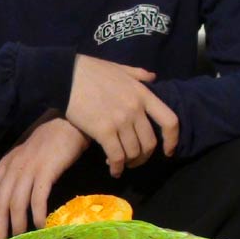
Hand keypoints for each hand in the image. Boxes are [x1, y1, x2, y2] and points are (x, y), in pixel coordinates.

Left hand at [0, 116, 89, 238]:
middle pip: (0, 202)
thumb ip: (16, 174)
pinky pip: (37, 198)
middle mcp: (13, 168)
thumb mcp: (24, 157)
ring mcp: (29, 170)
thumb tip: (13, 200)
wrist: (67, 124)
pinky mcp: (46, 172)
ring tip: (20, 238)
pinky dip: (37, 214)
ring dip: (17, 223)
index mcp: (5, 165)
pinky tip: (40, 225)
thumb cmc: (48, 142)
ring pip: (16, 203)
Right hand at [65, 54, 178, 177]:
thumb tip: (153, 78)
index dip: (172, 140)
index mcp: (143, 94)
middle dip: (144, 157)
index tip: (168, 151)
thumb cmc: (92, 70)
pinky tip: (113, 170)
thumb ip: (139, 74)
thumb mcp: (121, 68)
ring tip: (121, 164)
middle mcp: (136, 109)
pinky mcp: (104, 131)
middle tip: (135, 160)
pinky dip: (117, 167)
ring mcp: (120, 121)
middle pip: (150, 143)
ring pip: (133, 152)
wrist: (67, 75)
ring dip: (129, 163)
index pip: (169, 121)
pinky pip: (117, 156)